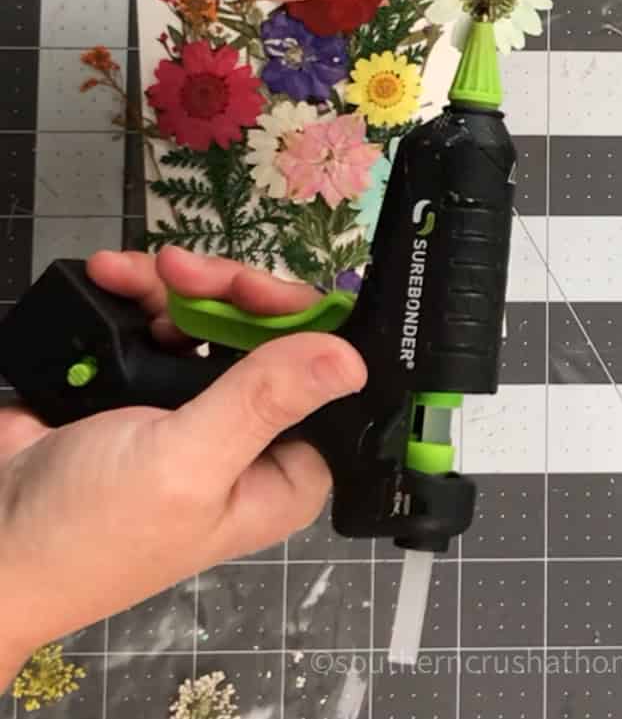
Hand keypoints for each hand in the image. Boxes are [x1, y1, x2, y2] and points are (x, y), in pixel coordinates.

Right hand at [0, 247, 363, 671]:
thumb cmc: (90, 529)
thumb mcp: (185, 465)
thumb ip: (262, 402)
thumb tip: (353, 360)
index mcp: (283, 470)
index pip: (322, 375)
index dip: (299, 320)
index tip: (253, 291)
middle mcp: (251, 434)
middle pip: (269, 330)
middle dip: (225, 289)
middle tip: (176, 269)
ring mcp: (197, 405)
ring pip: (214, 313)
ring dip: (173, 284)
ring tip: (124, 271)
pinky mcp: (147, 384)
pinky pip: (163, 318)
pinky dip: (139, 293)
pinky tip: (110, 277)